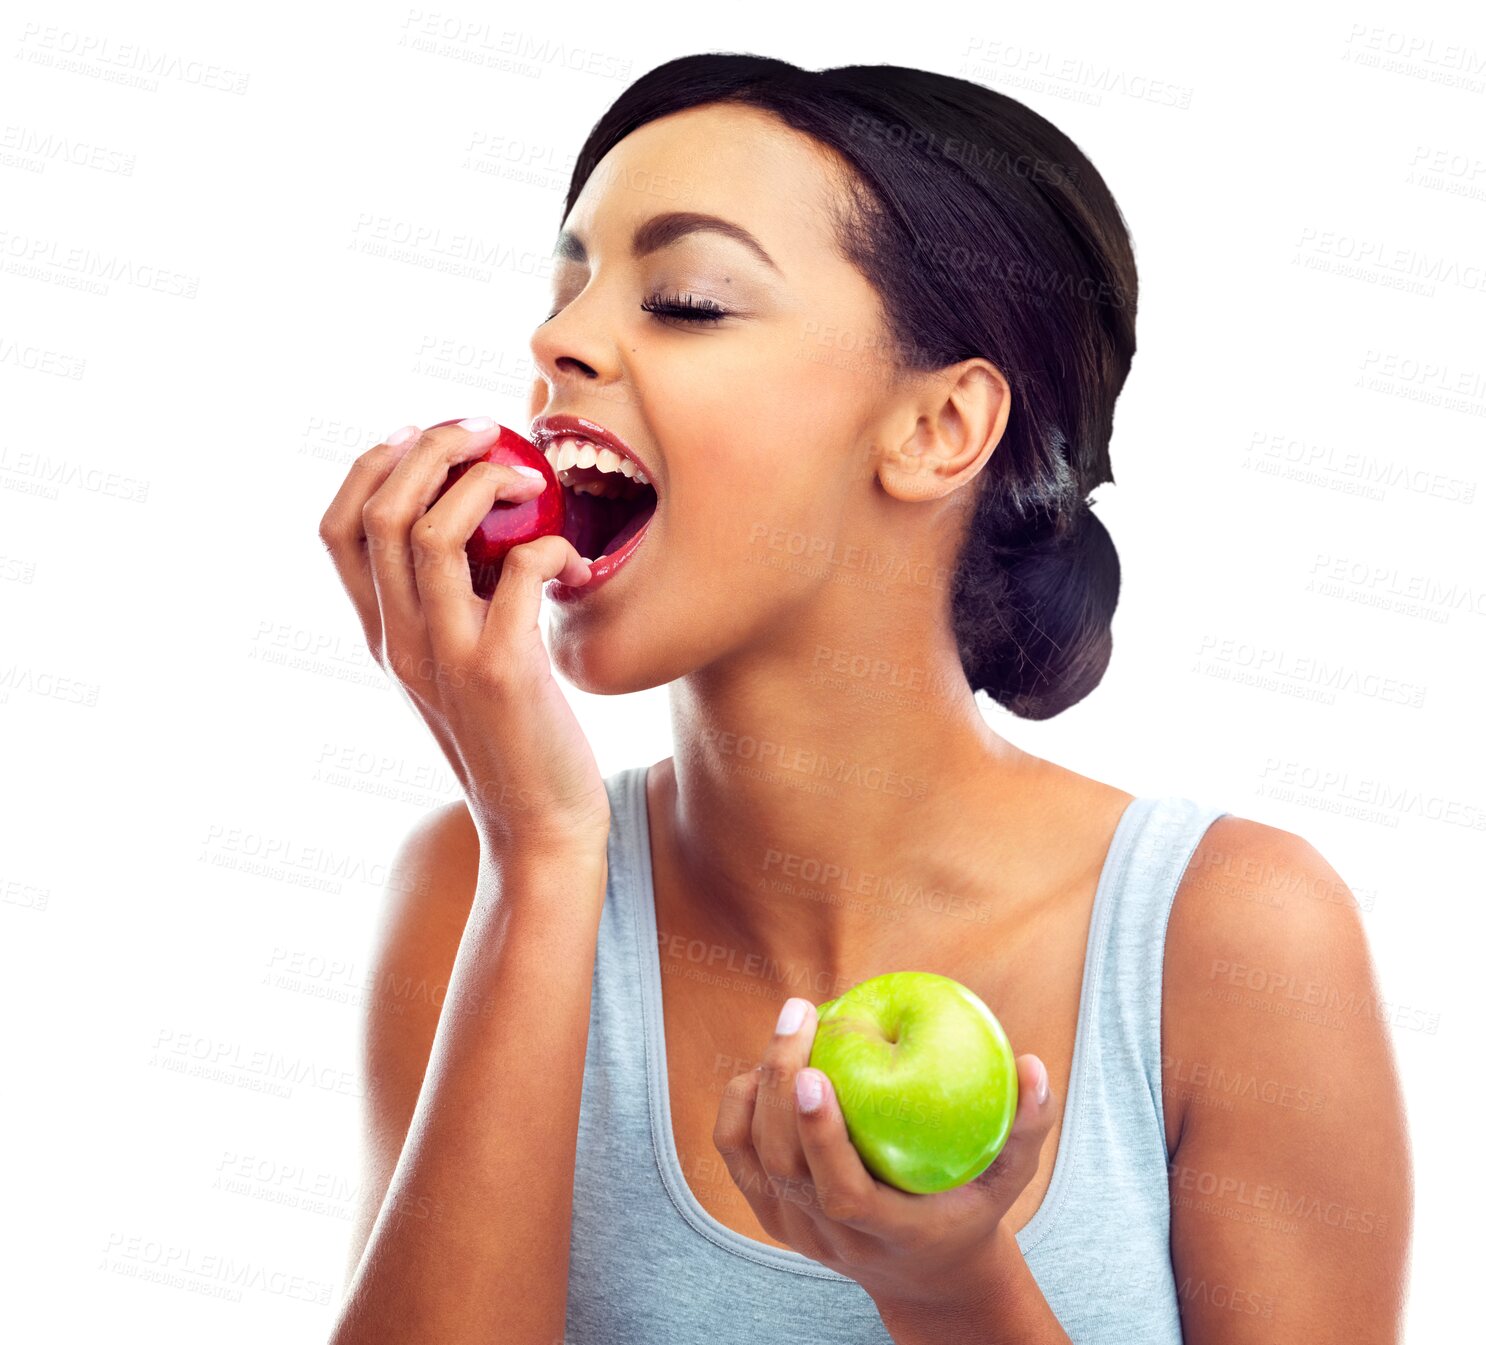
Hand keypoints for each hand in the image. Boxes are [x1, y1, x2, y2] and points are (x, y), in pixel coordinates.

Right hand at [318, 418, 610, 856]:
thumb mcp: (456, 669)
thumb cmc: (510, 739)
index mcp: (382, 638)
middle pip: (382, 512)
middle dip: (431, 449)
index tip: (418, 434)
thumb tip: (476, 530)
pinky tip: (571, 560)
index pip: (336, 529)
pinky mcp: (504, 672)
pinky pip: (517, 571)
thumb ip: (448, 608)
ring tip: (529, 480)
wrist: (537, 829)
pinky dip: (549, 545)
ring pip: (433, 531)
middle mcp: (400, 643)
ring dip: (485, 483)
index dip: (370, 465)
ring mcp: (447, 657)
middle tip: (484, 432)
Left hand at [713, 996, 1055, 1314]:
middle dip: (780, 1083)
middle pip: (784, 1164)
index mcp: (888, 1232)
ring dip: (759, 1087)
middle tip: (800, 1013)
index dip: (819, 1135)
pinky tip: (765, 1064)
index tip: (814, 1073)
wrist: (926, 1274)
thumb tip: (1033, 1065)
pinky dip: (740, 1106)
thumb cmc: (971, 1208)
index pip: (841, 1193)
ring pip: (753, 1158)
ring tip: (790, 1026)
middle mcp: (832, 1238)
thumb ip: (1028, 1126)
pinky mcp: (773, 1216)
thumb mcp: (1010, 1178)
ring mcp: (796, 1231)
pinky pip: (736, 1157)